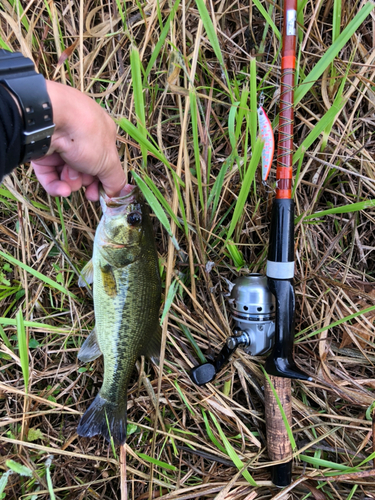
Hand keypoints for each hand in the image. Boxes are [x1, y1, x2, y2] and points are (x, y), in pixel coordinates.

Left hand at [31, 81, 125, 200]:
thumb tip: (115, 193)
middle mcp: (81, 139)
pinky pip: (49, 175)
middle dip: (86, 182)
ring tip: (70, 178)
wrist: (50, 120)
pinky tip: (62, 190)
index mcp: (102, 135)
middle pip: (86, 171)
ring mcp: (60, 145)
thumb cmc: (85, 136)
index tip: (102, 194)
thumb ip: (116, 180)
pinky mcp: (42, 152)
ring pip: (67, 175)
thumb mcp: (109, 162)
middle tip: (87, 189)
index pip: (105, 163)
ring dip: (71, 182)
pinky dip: (56, 185)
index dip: (104, 181)